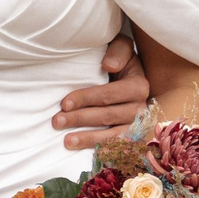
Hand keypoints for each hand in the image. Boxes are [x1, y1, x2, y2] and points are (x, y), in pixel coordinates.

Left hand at [52, 29, 147, 150]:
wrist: (130, 78)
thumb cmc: (120, 61)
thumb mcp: (121, 47)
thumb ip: (118, 51)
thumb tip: (109, 66)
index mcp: (138, 86)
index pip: (108, 95)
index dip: (86, 99)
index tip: (64, 103)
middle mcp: (141, 108)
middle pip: (108, 116)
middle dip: (80, 119)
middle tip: (56, 121)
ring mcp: (138, 126)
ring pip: (113, 135)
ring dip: (88, 139)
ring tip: (66, 141)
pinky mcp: (133, 138)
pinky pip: (117, 147)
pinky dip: (100, 149)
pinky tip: (82, 150)